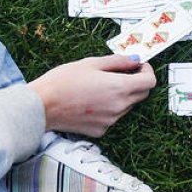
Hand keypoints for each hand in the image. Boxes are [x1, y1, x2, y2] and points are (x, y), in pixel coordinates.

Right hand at [29, 55, 155, 136]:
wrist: (42, 106)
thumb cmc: (62, 82)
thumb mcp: (91, 63)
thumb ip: (117, 61)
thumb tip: (134, 60)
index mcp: (119, 88)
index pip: (149, 82)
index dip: (147, 71)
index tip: (139, 66)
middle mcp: (119, 107)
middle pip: (142, 94)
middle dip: (137, 82)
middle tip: (123, 73)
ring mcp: (111, 121)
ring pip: (128, 106)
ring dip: (123, 95)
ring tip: (100, 86)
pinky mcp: (101, 130)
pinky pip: (113, 117)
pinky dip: (109, 108)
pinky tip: (92, 101)